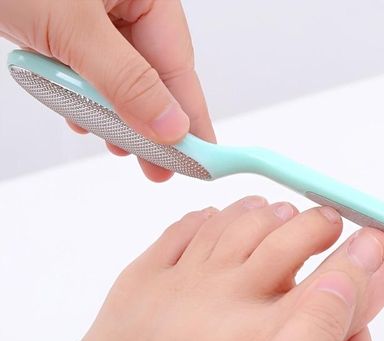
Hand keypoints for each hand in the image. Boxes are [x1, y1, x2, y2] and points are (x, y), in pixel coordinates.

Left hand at [0, 0, 214, 180]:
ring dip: (118, 116)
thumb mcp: (74, 30)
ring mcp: (97, 16)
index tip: (201, 157)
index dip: (191, 117)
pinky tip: (84, 118)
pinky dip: (87, 97)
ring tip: (122, 150)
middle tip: (162, 169)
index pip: (178, 67)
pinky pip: (92, 71)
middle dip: (154, 126)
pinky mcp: (70, 27)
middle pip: (153, 77)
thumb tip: (172, 128)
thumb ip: (127, 81)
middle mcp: (128, 4)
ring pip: (121, 78)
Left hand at [0, 197, 383, 340]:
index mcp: (265, 335)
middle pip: (296, 232)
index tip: (378, 243)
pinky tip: (224, 222)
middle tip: (331, 223)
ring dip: (271, 213)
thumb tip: (348, 326)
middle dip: (323, 223)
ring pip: (243, 220)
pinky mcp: (146, 272)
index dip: (366, 257)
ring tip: (284, 215)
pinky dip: (213, 218)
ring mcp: (184, 277)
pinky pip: (189, 226)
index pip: (336, 279)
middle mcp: (228, 295)